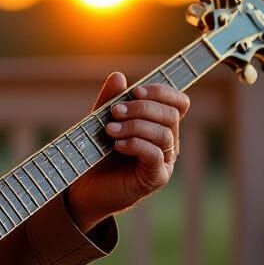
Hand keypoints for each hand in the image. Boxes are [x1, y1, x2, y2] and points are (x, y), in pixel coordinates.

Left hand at [65, 72, 189, 229]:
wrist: (85, 188)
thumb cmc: (97, 153)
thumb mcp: (101, 120)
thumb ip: (110, 99)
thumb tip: (119, 76)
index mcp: (160, 124)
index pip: (178, 102)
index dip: (162, 92)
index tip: (135, 91)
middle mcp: (168, 142)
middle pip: (171, 115)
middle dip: (142, 108)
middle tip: (114, 111)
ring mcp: (164, 161)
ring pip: (164, 134)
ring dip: (134, 126)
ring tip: (109, 130)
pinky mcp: (155, 178)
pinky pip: (155, 155)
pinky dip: (136, 144)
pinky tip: (117, 145)